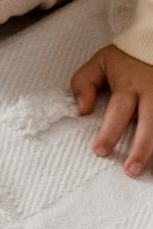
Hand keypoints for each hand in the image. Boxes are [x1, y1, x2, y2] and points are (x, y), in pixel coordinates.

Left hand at [71, 42, 152, 175]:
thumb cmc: (125, 58)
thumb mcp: (100, 62)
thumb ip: (84, 83)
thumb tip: (82, 109)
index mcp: (130, 86)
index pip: (118, 112)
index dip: (109, 132)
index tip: (100, 151)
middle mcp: (152, 94)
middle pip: (149, 124)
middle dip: (141, 149)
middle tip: (131, 170)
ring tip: (147, 170)